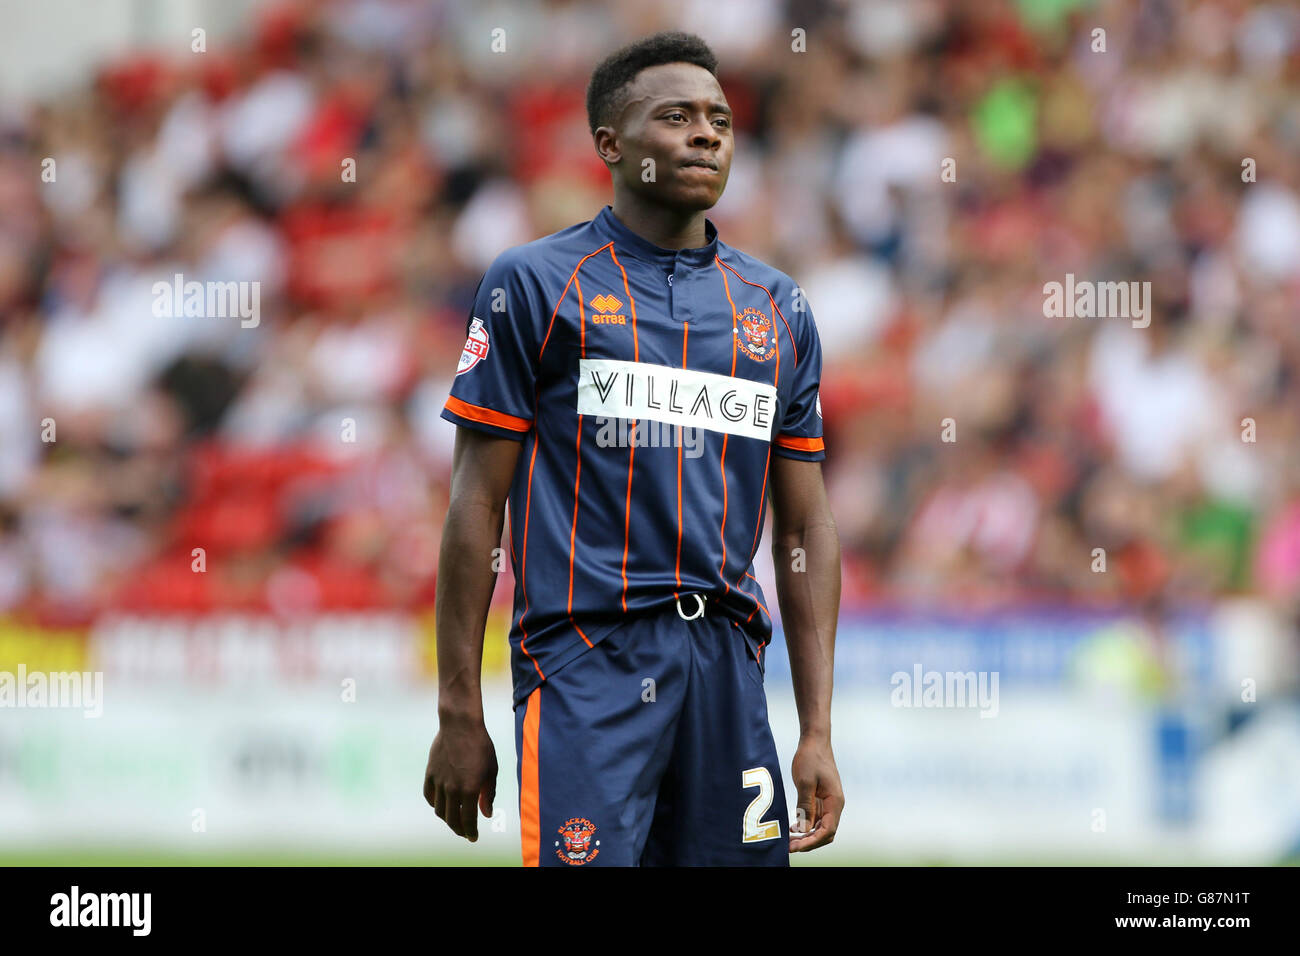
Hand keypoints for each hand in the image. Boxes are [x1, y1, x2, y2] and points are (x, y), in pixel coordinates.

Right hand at [423, 719, 497, 841]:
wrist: (460, 725)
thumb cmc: (481, 746)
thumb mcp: (491, 770)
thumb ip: (488, 794)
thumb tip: (486, 814)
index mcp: (470, 789)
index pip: (468, 820)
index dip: (471, 832)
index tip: (473, 838)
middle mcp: (452, 789)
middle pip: (452, 819)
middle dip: (459, 829)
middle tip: (465, 832)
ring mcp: (439, 781)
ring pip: (439, 810)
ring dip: (447, 819)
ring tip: (454, 819)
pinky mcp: (430, 773)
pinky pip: (429, 796)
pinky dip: (435, 804)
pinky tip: (441, 805)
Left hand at [788, 736, 842, 851]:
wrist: (814, 741)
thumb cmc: (811, 758)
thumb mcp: (805, 782)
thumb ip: (806, 806)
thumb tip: (805, 829)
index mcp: (835, 802)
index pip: (827, 830)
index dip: (812, 842)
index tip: (796, 847)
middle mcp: (834, 805)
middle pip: (825, 833)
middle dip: (809, 842)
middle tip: (790, 847)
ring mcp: (828, 803)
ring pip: (820, 827)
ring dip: (806, 836)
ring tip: (789, 841)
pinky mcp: (820, 799)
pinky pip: (815, 818)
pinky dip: (805, 826)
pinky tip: (793, 829)